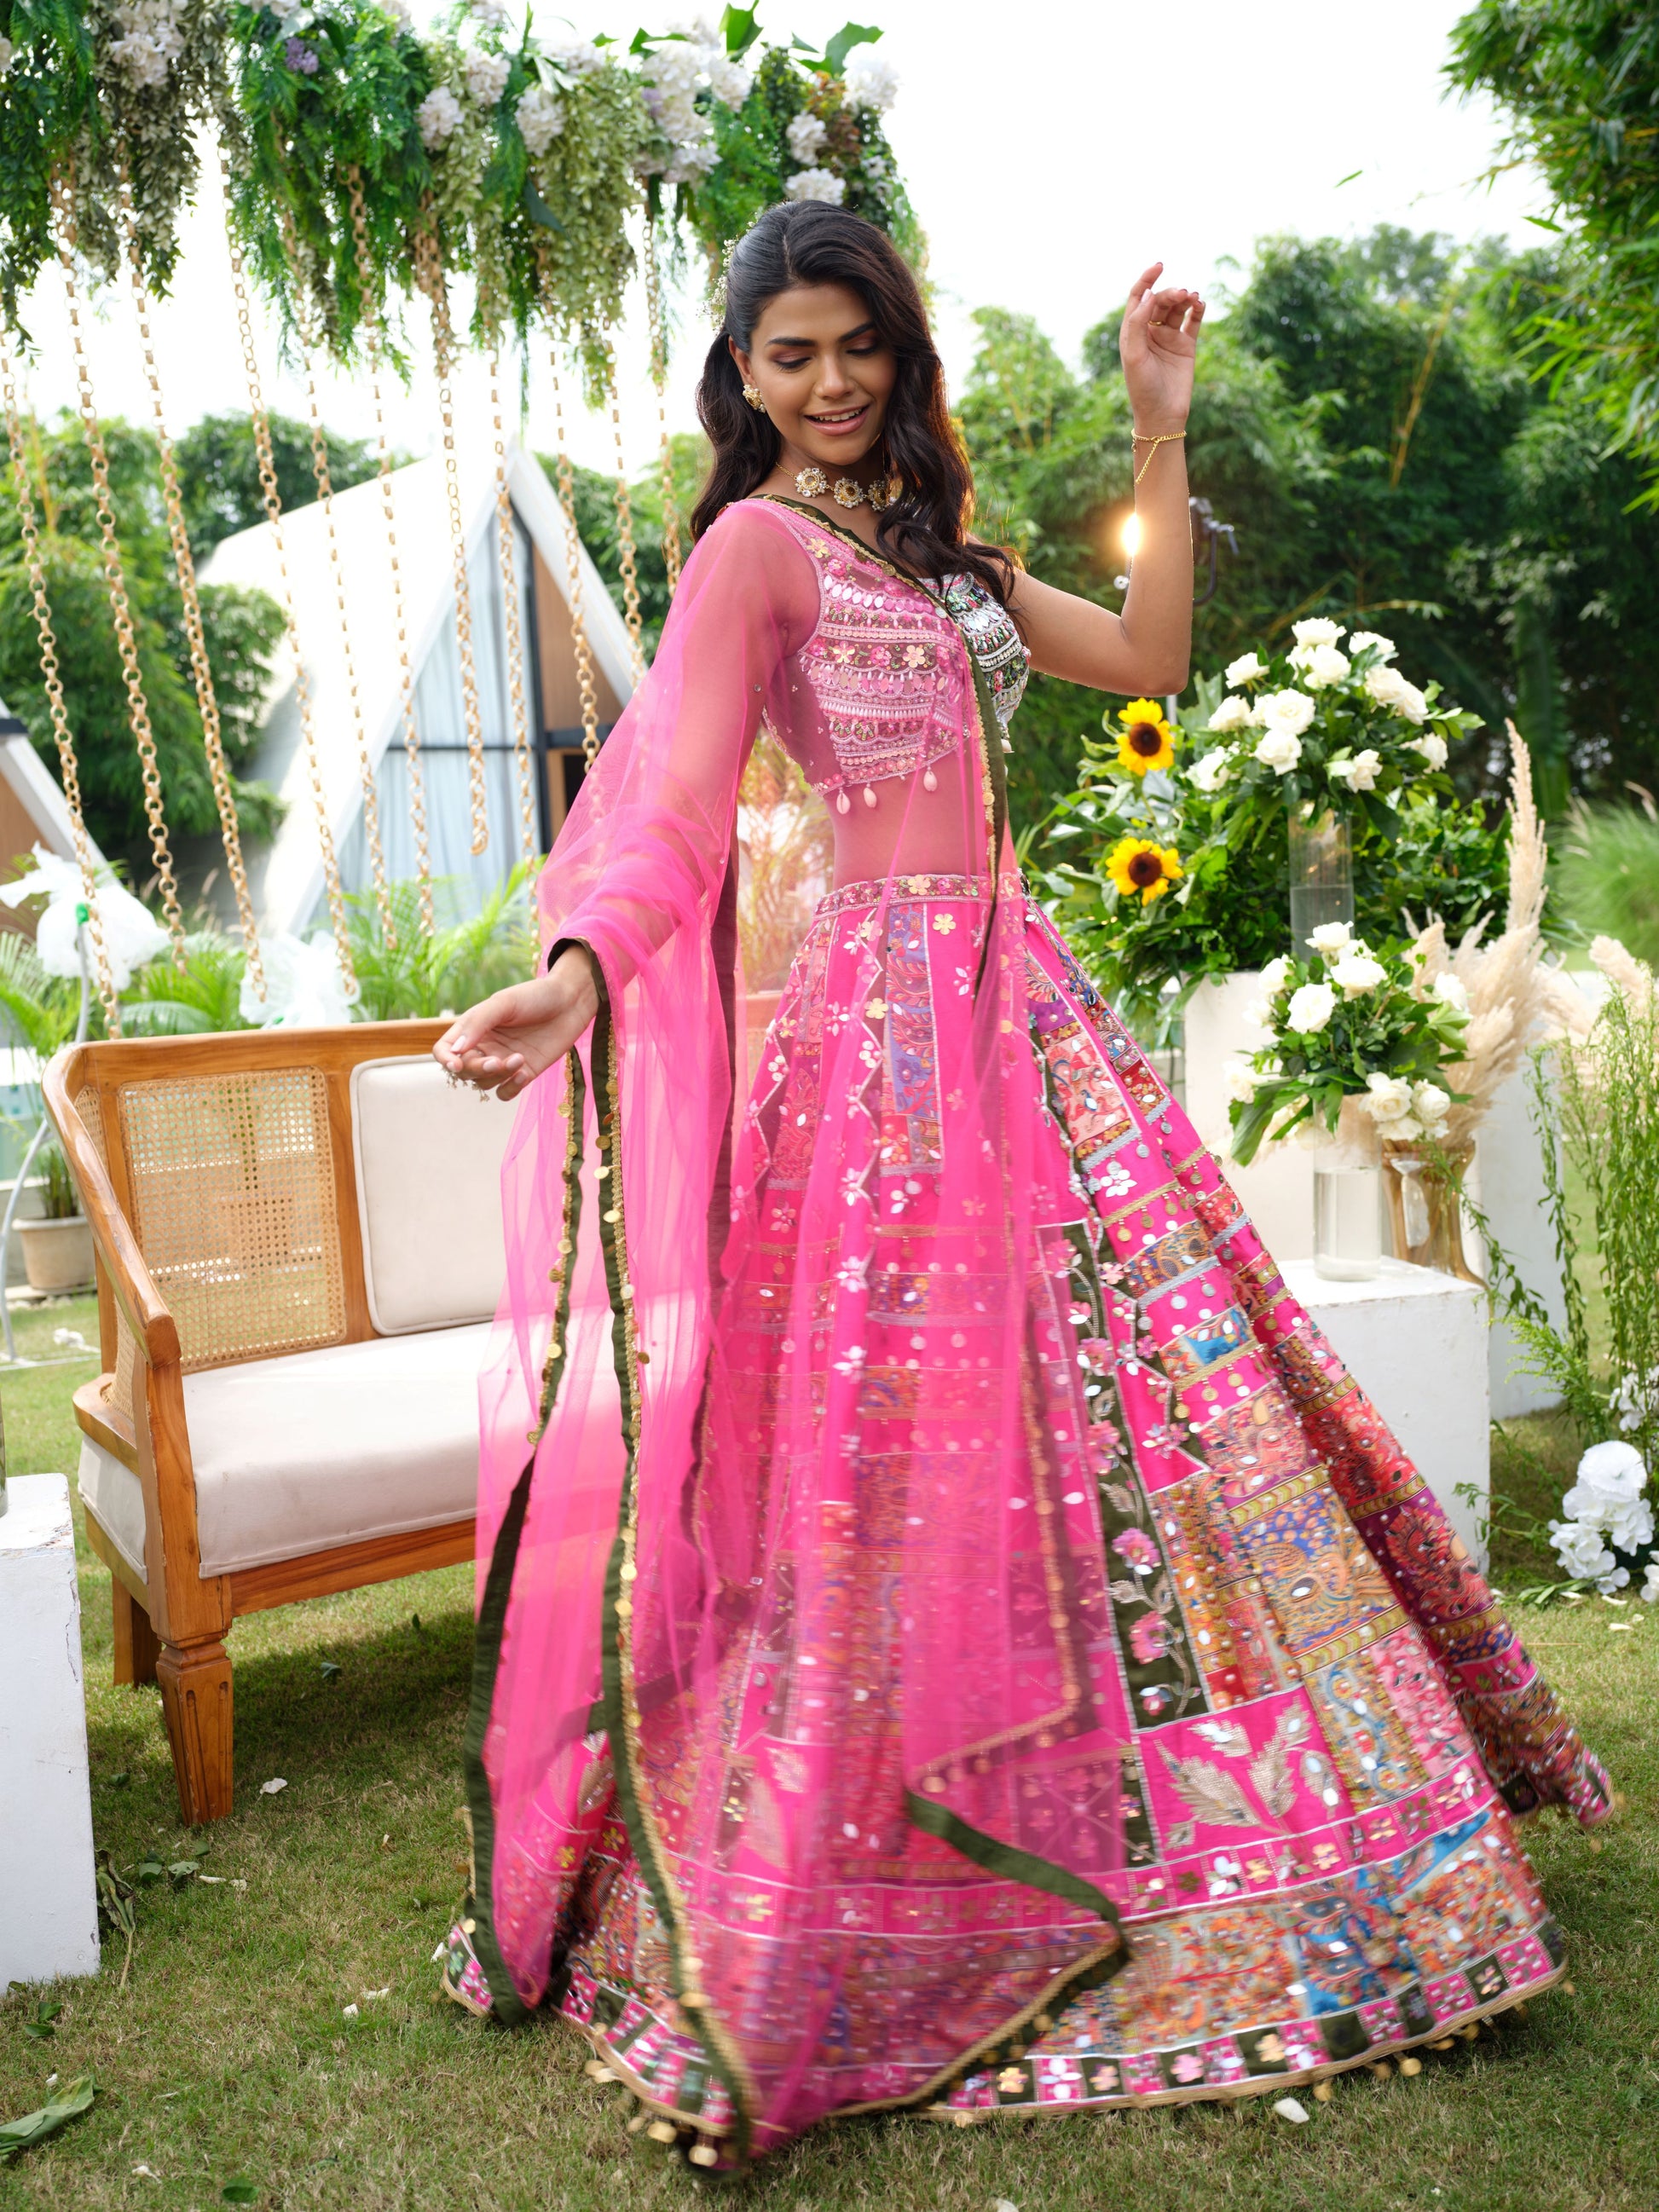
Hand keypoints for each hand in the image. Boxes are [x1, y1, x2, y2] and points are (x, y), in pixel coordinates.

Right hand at [434, 945, 598, 1101]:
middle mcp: (484, 1046)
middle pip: (464, 1071)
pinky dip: (511, 1087)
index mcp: (473, 1028)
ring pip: (484, 1083)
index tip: (456, 1064)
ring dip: (498, 1076)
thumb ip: (477, 1024)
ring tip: (519, 1058)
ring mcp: (502, 1061)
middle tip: (496, 1061)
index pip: (445, 1050)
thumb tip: (455, 1050)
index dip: (445, 1060)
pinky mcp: (523, 1073)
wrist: (571, 1002)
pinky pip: (505, 1092)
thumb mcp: (503, 1004)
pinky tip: (525, 1072)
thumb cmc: (535, 997)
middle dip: (477, 1069)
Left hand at [1119, 262, 1204, 435]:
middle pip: (1160, 300)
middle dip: (1171, 293)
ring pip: (1177, 308)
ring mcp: (1169, 337)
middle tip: (1182, 294)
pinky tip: (1201, 304)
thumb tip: (1147, 294)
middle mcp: (1150, 331)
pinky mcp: (1186, 346)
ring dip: (1185, 299)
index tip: (1159, 265)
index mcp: (1132, 331)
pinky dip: (1198, 310)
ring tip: (1193, 297)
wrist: (1162, 415)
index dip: (1147, 279)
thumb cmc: (1142, 388)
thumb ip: (1138, 323)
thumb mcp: (1134, 355)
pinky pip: (1193, 321)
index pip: (1138, 297)